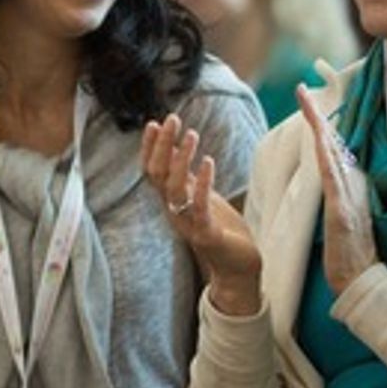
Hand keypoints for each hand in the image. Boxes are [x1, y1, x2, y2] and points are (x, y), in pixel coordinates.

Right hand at [140, 114, 261, 315]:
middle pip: (157, 175)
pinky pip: (199, 207)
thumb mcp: (201, 197)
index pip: (152, 171)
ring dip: (181, 159)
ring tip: (191, 135)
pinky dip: (202, 184)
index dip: (149, 148)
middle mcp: (175, 211)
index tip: (154, 123)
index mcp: (172, 201)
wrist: (237, 268)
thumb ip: (188, 177)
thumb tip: (177, 149)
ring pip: (174, 189)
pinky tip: (208, 162)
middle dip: (161, 145)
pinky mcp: (207, 234)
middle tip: (172, 119)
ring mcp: (188, 223)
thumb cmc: (221, 230)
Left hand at [297, 84, 377, 294]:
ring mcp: (348, 196)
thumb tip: (332, 171)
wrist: (361, 278)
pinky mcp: (343, 213)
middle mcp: (350, 184)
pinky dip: (328, 161)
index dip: (320, 123)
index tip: (306, 99)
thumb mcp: (343, 213)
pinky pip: (333, 181)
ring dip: (320, 130)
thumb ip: (340, 191)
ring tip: (308, 105)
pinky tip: (322, 144)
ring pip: (332, 155)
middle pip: (331, 143)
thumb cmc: (352, 249)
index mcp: (348, 184)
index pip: (331, 147)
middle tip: (302, 89)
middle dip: (316, 116)